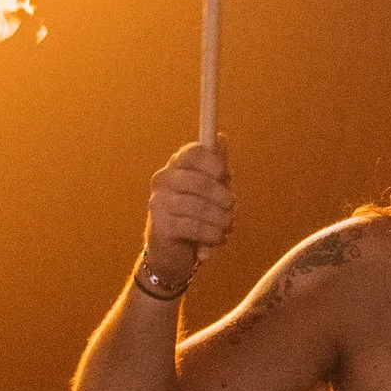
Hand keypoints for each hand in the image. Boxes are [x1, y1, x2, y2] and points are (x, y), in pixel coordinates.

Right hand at [143, 141, 231, 286]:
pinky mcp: (161, 226)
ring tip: (226, 226)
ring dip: (221, 219)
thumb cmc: (194, 214)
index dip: (214, 163)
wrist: (172, 252)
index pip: (193, 153)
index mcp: (176, 166)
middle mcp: (163, 180)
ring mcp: (159, 203)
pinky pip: (194, 227)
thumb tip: (221, 138)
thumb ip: (216, 165)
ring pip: (199, 207)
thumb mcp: (209, 188)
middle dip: (222, 197)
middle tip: (231, 207)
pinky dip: (212, 234)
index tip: (225, 176)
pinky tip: (217, 238)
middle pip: (200, 182)